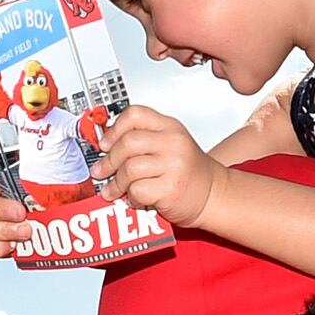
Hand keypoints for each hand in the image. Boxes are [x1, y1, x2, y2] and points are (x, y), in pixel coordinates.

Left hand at [95, 108, 223, 227]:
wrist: (214, 195)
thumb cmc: (188, 173)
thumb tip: (105, 145)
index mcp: (170, 127)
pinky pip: (138, 190)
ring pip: (129, 169)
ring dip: (117, 183)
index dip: (113, 129)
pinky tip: (135, 199)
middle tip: (101, 171)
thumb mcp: (169, 145)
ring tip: (114, 190)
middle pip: (128, 143)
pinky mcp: (172, 188)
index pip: (135, 115)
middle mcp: (173, 142)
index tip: (104, 144)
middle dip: (109, 160)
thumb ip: (143, 140)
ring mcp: (174, 165)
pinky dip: (131, 198)